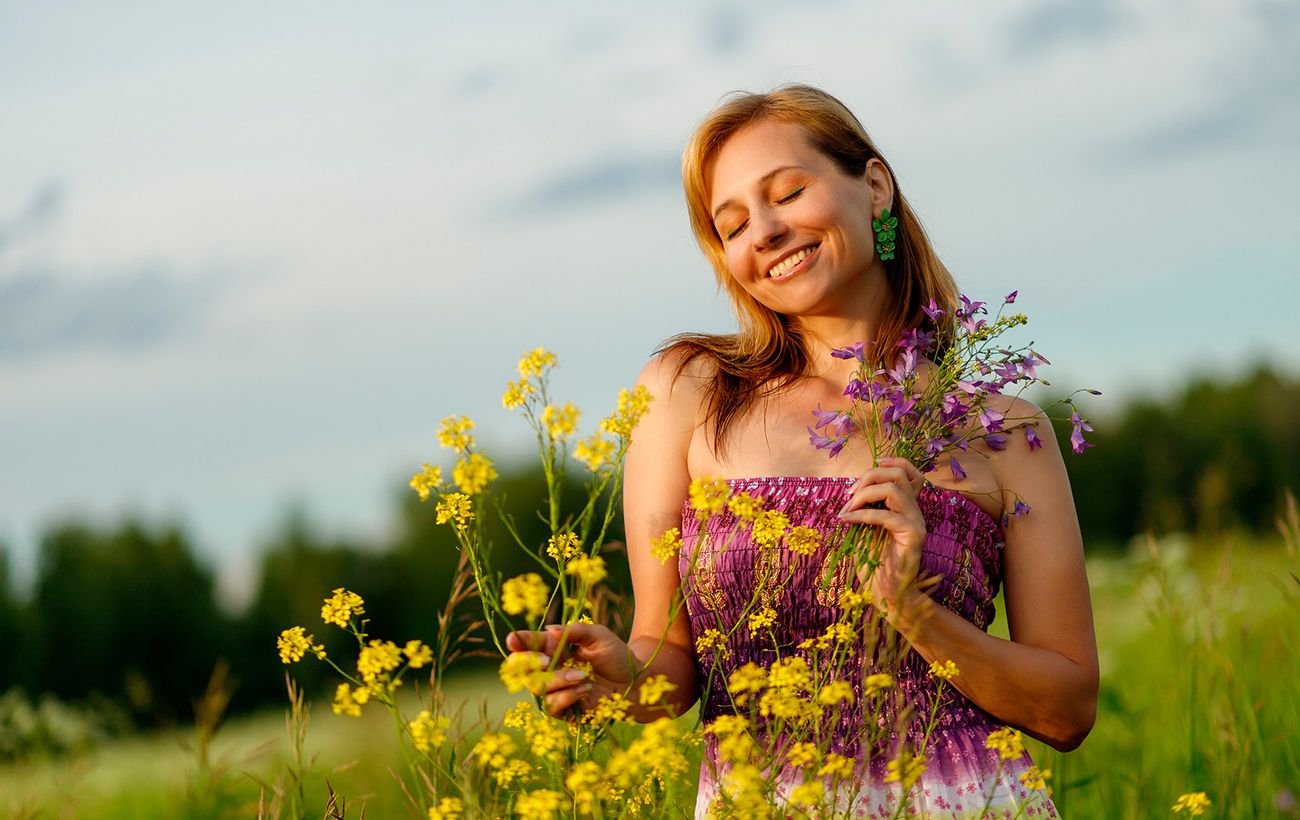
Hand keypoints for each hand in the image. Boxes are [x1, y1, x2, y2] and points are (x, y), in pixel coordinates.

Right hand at [505, 622, 634, 716]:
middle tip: (546, 660)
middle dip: (528, 663)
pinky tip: (584, 690)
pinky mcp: (563, 709)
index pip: (528, 643)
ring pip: (536, 687)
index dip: (517, 642)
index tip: (513, 640)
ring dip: (557, 681)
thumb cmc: (616, 655)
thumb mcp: (598, 635)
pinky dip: (566, 697)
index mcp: (553, 647)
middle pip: (521, 668)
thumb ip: (575, 631)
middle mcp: (549, 668)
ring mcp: (554, 689)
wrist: (635, 682)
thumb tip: (550, 630)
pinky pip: (551, 705)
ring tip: (582, 676)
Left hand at [837, 457, 927, 620]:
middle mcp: (916, 511)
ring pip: (894, 489)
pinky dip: (862, 514)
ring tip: (847, 509)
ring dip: (863, 495)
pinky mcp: (914, 536)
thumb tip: (853, 487)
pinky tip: (847, 520)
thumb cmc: (872, 561)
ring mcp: (917, 522)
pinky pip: (886, 515)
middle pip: (898, 474)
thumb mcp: (866, 526)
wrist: (885, 591)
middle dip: (869, 478)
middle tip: (848, 496)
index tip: (872, 465)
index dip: (893, 462)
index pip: (911, 472)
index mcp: (907, 507)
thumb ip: (867, 506)